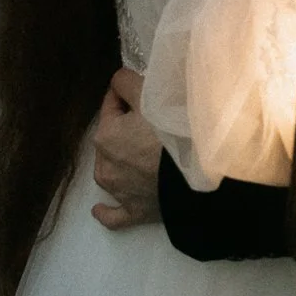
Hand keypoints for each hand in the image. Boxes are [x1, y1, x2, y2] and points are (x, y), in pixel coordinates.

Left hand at [91, 68, 163, 230]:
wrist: (195, 172)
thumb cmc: (171, 128)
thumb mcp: (147, 94)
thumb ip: (126, 82)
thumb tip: (117, 81)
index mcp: (104, 135)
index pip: (111, 103)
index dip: (126, 94)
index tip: (144, 91)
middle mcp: (104, 165)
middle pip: (112, 136)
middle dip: (126, 127)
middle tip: (152, 120)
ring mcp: (118, 192)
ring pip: (110, 172)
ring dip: (118, 162)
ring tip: (137, 154)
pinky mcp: (134, 212)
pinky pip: (113, 214)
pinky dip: (107, 210)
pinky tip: (100, 209)